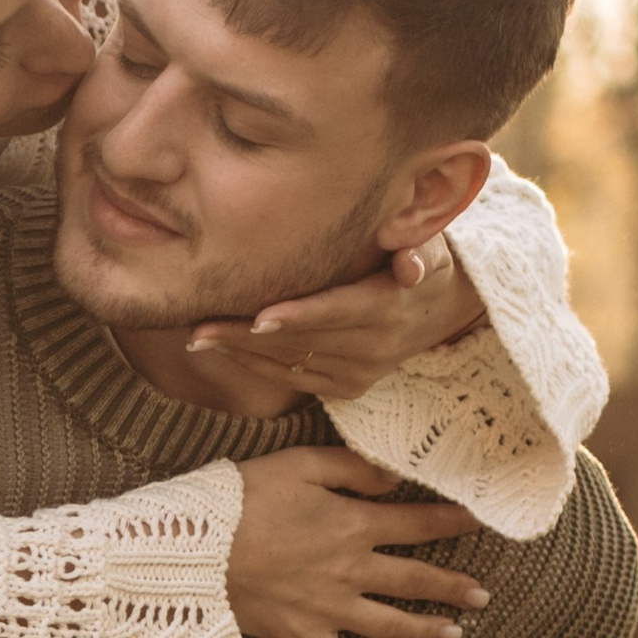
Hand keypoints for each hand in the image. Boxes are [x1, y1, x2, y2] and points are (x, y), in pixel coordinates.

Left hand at [188, 232, 487, 400]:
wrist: (438, 311)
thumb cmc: (420, 261)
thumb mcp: (429, 249)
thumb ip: (417, 252)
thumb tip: (408, 265)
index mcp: (387, 308)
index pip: (336, 311)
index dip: (298, 316)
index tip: (259, 317)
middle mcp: (373, 347)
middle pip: (301, 341)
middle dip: (247, 336)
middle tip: (199, 327)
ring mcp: (359, 373)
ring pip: (291, 362)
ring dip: (242, 353)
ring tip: (198, 338)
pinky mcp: (347, 388)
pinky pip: (294, 379)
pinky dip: (258, 366)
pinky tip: (225, 351)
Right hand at [227, 445, 488, 637]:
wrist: (192, 549)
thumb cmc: (239, 499)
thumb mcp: (297, 464)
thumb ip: (351, 468)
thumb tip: (395, 476)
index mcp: (352, 524)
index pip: (416, 523)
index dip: (453, 521)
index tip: (482, 521)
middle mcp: (351, 571)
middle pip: (414, 579)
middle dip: (452, 585)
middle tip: (483, 594)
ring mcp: (330, 609)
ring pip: (392, 624)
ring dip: (428, 630)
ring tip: (456, 634)